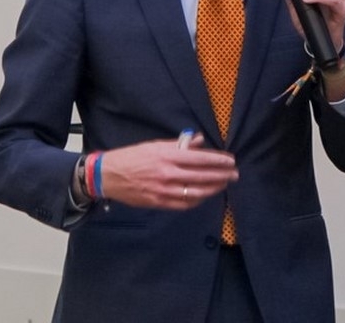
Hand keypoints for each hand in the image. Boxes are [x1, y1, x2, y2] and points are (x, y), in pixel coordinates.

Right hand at [100, 134, 237, 209]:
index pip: (200, 158)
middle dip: (222, 175)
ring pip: (196, 192)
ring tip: (224, 185)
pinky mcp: (159, 202)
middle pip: (202, 176)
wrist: (109, 176)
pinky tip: (205, 195)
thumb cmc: (132, 157)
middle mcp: (168, 173)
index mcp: (167, 156)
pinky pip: (184, 203)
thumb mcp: (155, 145)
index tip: (230, 160)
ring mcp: (164, 190)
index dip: (218, 160)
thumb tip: (199, 141)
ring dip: (213, 188)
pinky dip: (197, 200)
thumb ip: (178, 145)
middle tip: (235, 174)